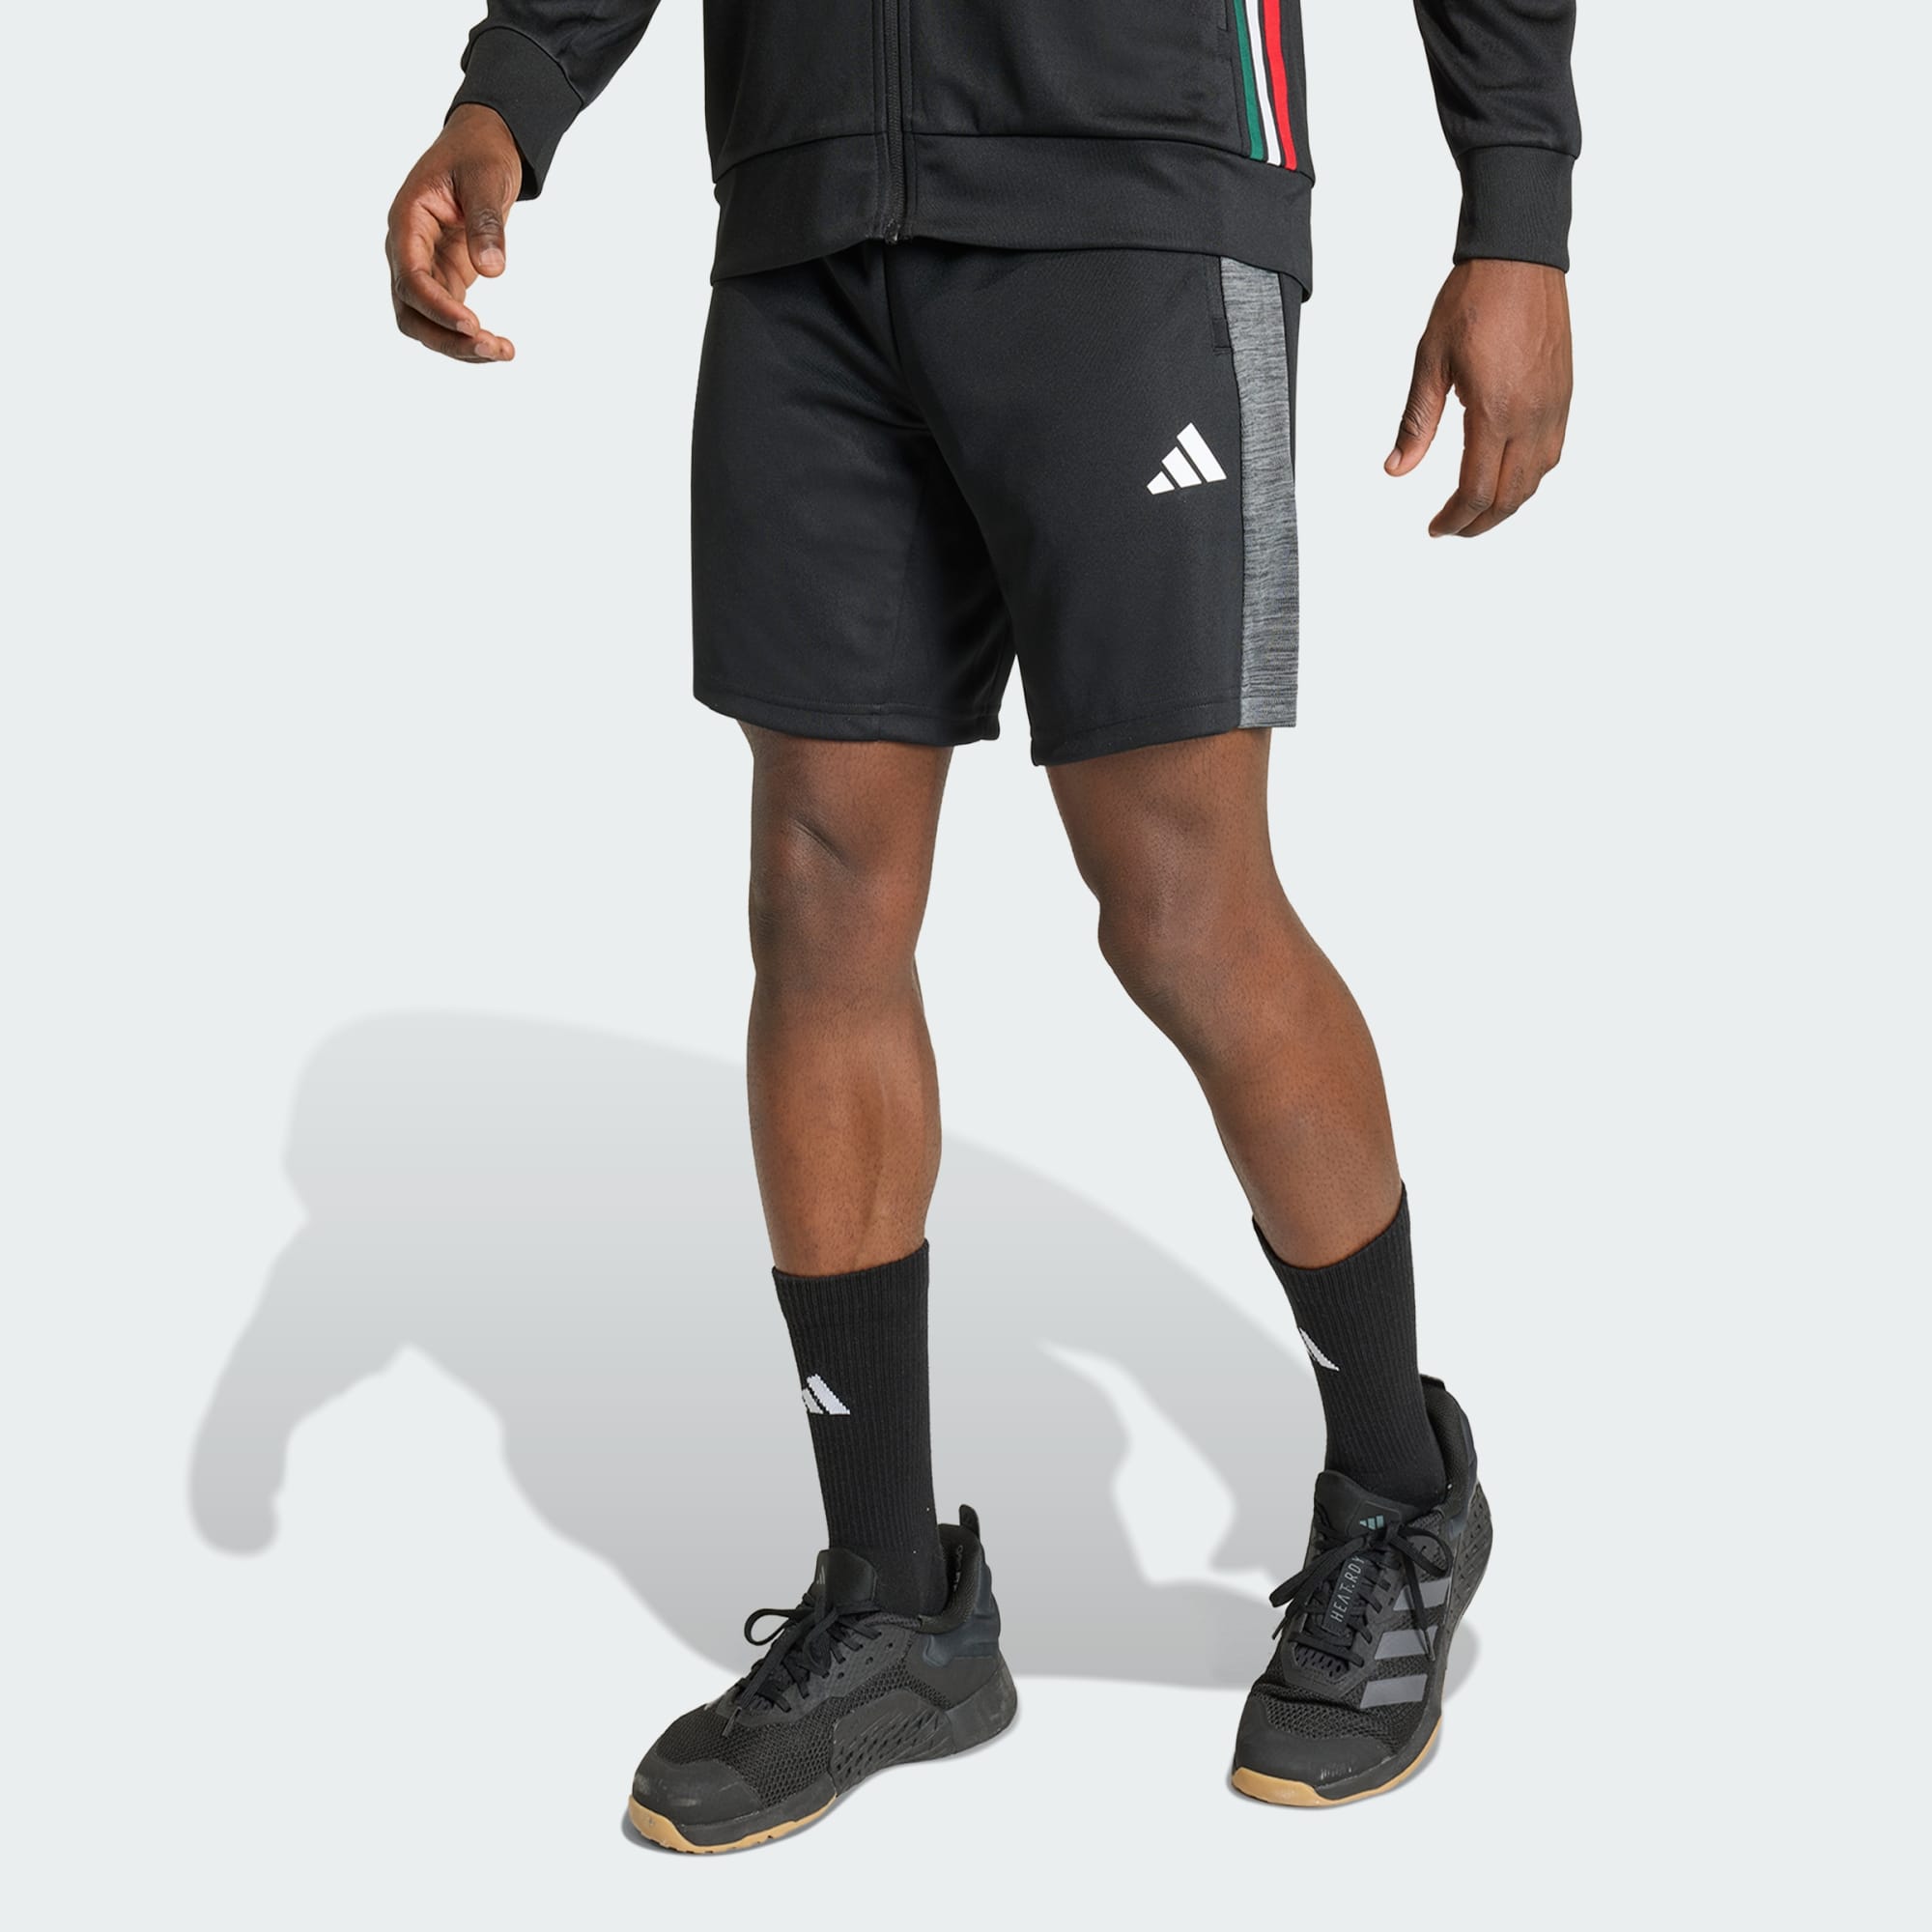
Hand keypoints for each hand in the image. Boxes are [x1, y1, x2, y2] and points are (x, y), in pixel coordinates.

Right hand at [385, 105, 522, 362]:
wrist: (483, 145)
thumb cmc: (479, 154)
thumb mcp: (486, 178)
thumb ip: (486, 222)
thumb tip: (492, 271)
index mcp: (407, 221)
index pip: (411, 277)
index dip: (437, 307)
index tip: (473, 325)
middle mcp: (407, 250)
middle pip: (410, 311)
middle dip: (447, 337)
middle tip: (492, 348)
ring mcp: (425, 266)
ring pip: (426, 323)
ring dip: (459, 345)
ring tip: (504, 352)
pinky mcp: (444, 277)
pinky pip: (448, 318)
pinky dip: (470, 337)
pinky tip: (500, 346)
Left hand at [1386, 260, 1570, 536]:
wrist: (1519, 258)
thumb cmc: (1474, 300)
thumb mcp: (1430, 362)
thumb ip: (1416, 422)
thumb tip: (1396, 468)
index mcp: (1494, 411)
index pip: (1477, 490)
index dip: (1454, 519)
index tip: (1435, 528)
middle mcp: (1532, 415)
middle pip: (1511, 496)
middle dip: (1480, 522)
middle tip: (1452, 528)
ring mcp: (1554, 406)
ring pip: (1537, 478)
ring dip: (1507, 503)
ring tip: (1476, 508)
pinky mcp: (1564, 394)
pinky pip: (1552, 452)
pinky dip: (1529, 476)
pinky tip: (1507, 474)